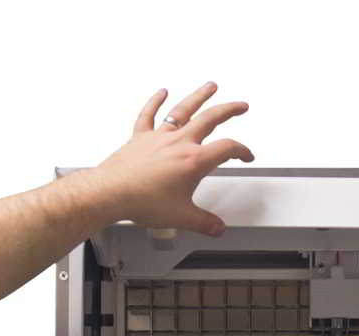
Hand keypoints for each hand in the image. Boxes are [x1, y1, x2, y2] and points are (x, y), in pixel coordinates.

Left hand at [86, 82, 253, 234]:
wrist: (112, 193)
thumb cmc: (143, 201)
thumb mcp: (182, 217)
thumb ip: (204, 223)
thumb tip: (217, 227)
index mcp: (193, 161)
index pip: (226, 149)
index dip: (241, 151)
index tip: (246, 155)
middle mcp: (178, 143)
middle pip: (210, 119)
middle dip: (229, 110)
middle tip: (241, 105)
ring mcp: (159, 137)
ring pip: (183, 110)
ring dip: (199, 96)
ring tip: (210, 87)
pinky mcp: (140, 138)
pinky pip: (149, 114)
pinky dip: (156, 101)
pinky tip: (162, 92)